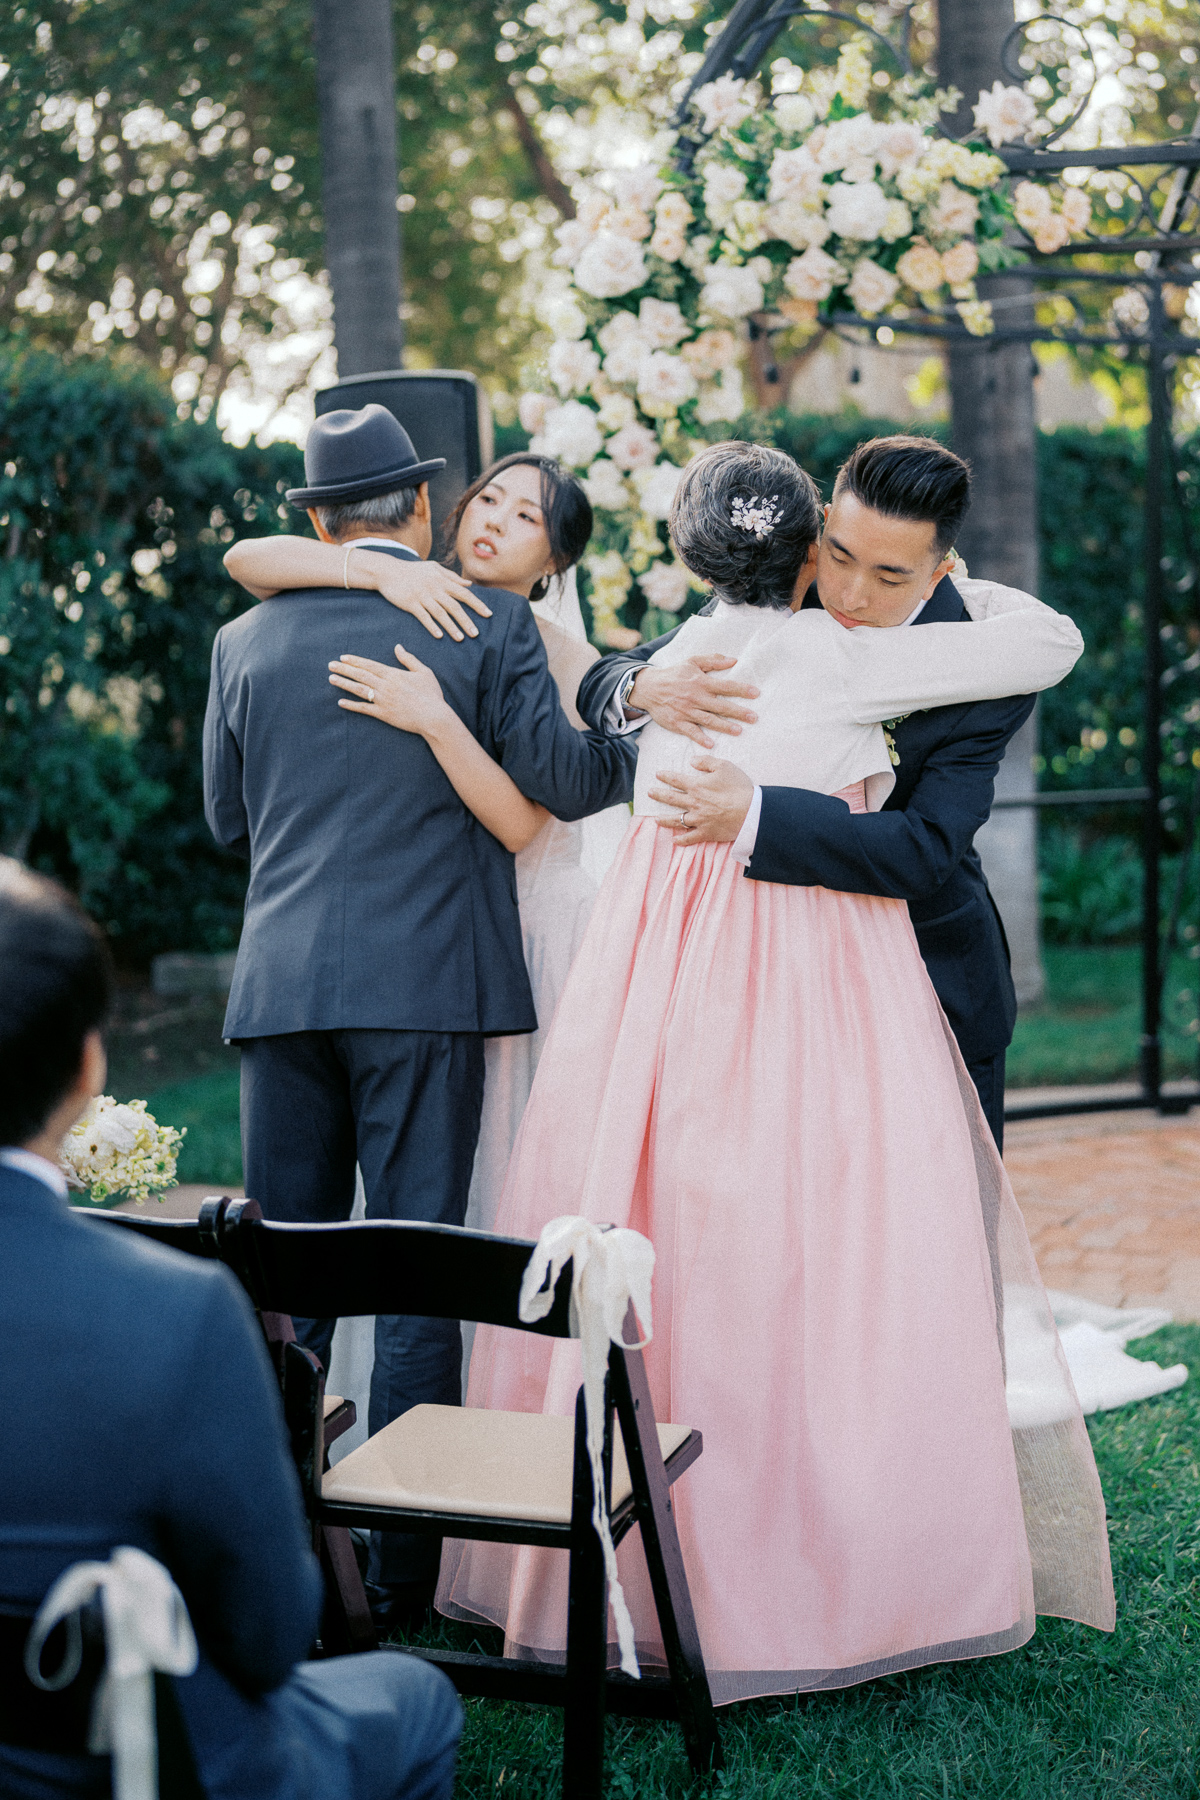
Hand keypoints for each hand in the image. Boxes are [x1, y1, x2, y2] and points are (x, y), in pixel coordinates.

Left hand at [329, 646, 449, 736]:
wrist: (434, 717)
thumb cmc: (431, 695)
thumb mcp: (424, 672)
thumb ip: (409, 659)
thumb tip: (398, 647)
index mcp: (393, 674)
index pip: (369, 665)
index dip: (355, 661)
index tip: (343, 657)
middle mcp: (385, 686)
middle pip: (360, 675)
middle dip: (344, 669)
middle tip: (330, 665)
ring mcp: (382, 700)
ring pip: (359, 690)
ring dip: (344, 684)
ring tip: (331, 679)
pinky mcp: (383, 714)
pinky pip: (364, 709)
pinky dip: (352, 705)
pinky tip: (341, 702)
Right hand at [355, 552, 490, 641]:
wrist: (388, 571)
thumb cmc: (413, 571)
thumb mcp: (434, 568)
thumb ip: (452, 576)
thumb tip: (469, 584)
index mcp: (442, 580)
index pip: (463, 593)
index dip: (477, 604)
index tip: (488, 614)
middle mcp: (434, 588)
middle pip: (454, 606)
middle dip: (466, 620)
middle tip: (476, 634)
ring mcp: (422, 595)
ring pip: (440, 613)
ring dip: (451, 627)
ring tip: (460, 638)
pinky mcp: (410, 603)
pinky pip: (423, 616)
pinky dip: (431, 626)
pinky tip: (439, 636)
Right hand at [627, 655, 758, 749]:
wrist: (649, 687)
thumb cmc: (674, 674)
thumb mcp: (692, 661)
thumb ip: (713, 661)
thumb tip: (734, 660)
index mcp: (701, 682)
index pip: (726, 686)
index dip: (742, 689)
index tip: (756, 693)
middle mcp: (696, 697)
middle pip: (721, 706)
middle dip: (738, 712)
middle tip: (754, 718)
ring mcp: (686, 711)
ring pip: (709, 720)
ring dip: (724, 726)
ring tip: (739, 731)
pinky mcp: (677, 722)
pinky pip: (690, 732)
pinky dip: (700, 738)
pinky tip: (711, 744)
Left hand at [647, 757, 753, 845]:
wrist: (751, 811)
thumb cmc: (739, 787)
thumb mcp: (725, 766)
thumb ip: (706, 762)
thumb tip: (691, 761)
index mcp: (696, 786)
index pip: (676, 779)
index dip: (665, 776)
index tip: (657, 774)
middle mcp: (693, 803)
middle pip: (671, 798)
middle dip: (658, 794)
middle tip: (650, 792)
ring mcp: (698, 820)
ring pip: (676, 820)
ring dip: (664, 819)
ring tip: (656, 819)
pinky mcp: (706, 833)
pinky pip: (689, 838)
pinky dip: (681, 840)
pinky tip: (674, 840)